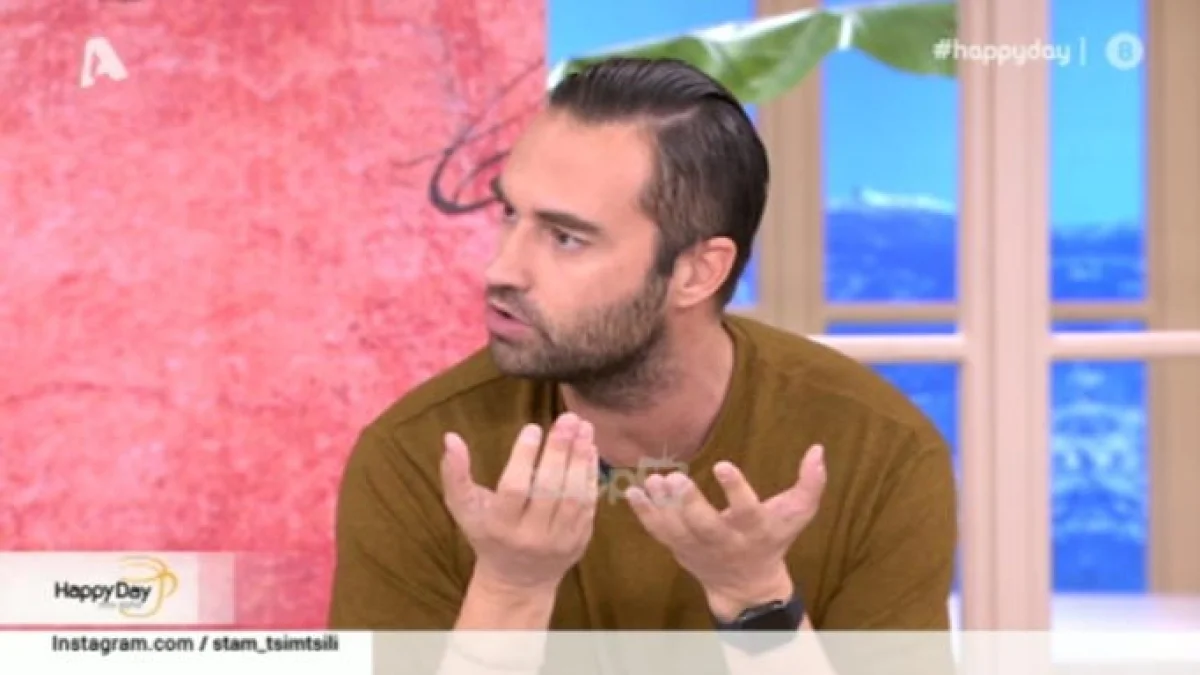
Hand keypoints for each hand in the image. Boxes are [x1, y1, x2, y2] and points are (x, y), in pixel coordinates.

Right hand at [440, 413, 598, 593]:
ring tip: (583, 427)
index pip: (514, 489)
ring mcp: (559, 540)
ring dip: (580, 459)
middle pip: (548, 489)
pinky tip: (590, 448)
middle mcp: (531, 536)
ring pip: (573, 497)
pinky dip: (591, 475)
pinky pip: (589, 505)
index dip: (524, 457)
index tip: (533, 427)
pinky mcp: (580, 541)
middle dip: (559, 451)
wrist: (517, 580)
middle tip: (567, 418)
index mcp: (500, 527)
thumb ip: (455, 474)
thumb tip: (450, 437)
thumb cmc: (486, 533)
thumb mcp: (464, 508)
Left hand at [625, 445, 825, 620]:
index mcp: (754, 529)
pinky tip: (633, 491)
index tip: (722, 464)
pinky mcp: (678, 548)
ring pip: (677, 530)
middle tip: (675, 479)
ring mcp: (698, 548)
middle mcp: (724, 541)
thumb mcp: (797, 514)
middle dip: (689, 504)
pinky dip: (644, 514)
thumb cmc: (773, 539)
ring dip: (662, 506)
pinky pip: (658, 532)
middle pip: (705, 526)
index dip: (735, 489)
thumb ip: (811, 484)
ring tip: (653, 481)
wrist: (746, 585)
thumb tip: (818, 449)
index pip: (746, 510)